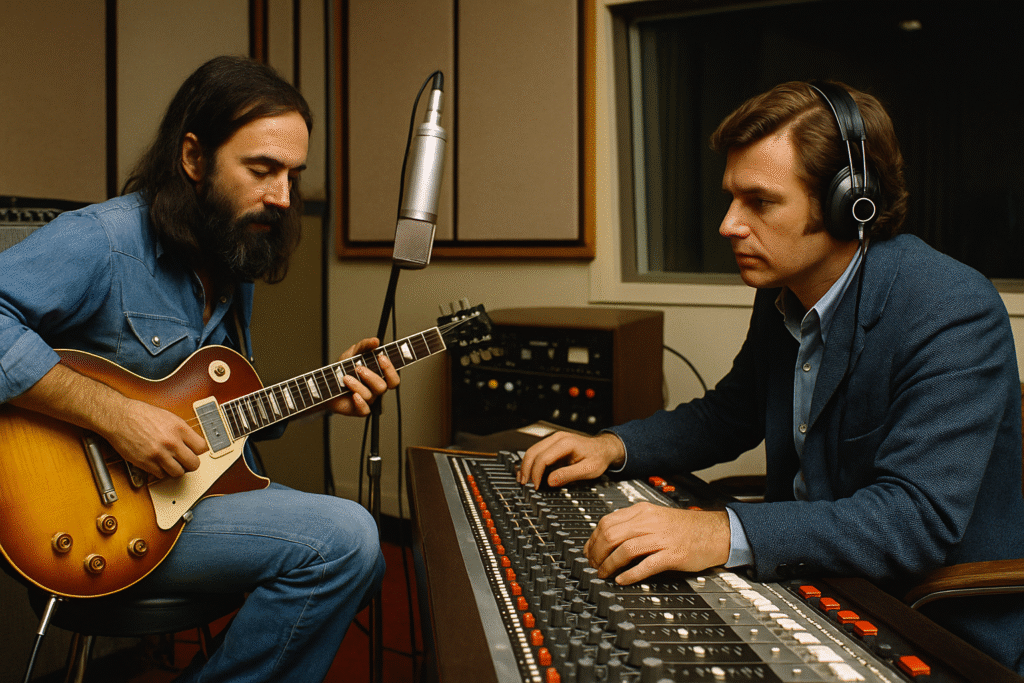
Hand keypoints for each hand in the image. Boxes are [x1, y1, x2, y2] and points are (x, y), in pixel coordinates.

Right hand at [103, 399, 205, 478]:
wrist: (120, 417)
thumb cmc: (142, 415)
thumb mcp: (169, 417)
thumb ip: (182, 432)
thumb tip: (193, 443)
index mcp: (179, 428)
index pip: (202, 448)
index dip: (199, 451)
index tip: (195, 452)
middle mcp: (171, 442)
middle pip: (193, 464)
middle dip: (190, 464)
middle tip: (185, 461)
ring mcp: (159, 454)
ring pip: (178, 473)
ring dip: (176, 470)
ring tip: (171, 463)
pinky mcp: (146, 463)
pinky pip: (161, 475)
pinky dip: (161, 472)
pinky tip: (158, 464)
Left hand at [328, 337, 399, 416]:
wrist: (324, 383)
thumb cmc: (341, 370)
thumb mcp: (351, 354)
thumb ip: (364, 346)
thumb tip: (376, 341)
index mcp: (378, 377)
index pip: (393, 377)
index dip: (390, 369)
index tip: (381, 357)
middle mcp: (374, 389)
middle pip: (383, 387)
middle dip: (372, 377)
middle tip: (359, 368)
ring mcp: (367, 400)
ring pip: (370, 396)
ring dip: (357, 385)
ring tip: (345, 378)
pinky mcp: (357, 409)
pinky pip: (365, 410)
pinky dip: (360, 403)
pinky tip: (353, 395)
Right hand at [517, 431, 625, 488]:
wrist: (604, 448)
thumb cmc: (598, 458)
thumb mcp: (588, 469)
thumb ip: (569, 475)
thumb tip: (550, 481)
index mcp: (566, 443)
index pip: (543, 458)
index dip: (536, 473)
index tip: (536, 486)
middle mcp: (557, 438)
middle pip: (533, 452)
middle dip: (526, 469)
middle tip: (524, 484)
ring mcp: (554, 440)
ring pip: (532, 451)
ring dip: (526, 465)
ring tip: (523, 479)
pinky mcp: (553, 444)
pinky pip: (537, 452)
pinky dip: (531, 462)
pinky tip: (528, 472)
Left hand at [584, 503, 730, 583]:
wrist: (716, 532)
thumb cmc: (686, 528)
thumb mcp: (655, 517)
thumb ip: (633, 523)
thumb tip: (607, 537)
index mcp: (642, 511)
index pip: (607, 522)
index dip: (592, 540)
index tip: (588, 552)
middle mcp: (649, 522)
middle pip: (611, 535)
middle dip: (597, 553)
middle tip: (593, 566)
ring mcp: (661, 538)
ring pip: (624, 549)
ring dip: (609, 565)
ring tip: (604, 574)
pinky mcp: (672, 555)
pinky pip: (645, 565)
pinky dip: (630, 574)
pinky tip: (622, 580)